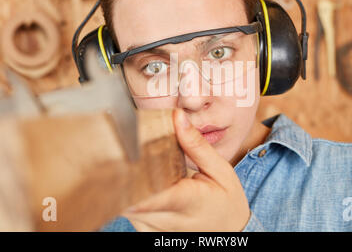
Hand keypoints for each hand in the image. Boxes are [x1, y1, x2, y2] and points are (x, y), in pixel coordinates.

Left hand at [122, 108, 250, 230]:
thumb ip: (197, 145)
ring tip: (135, 167)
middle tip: (125, 152)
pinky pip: (130, 215)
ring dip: (126, 186)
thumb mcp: (221, 171)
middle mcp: (168, 222)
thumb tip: (177, 117)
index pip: (151, 196)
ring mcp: (155, 231)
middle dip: (124, 176)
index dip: (130, 180)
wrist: (228, 232)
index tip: (122, 156)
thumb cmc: (227, 201)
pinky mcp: (147, 235)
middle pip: (129, 201)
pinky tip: (141, 184)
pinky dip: (131, 198)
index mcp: (188, 202)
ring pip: (125, 207)